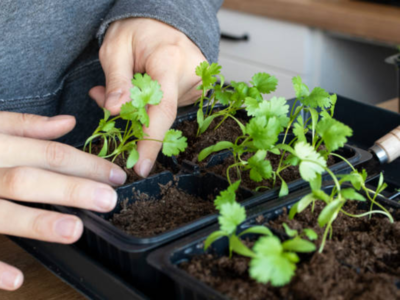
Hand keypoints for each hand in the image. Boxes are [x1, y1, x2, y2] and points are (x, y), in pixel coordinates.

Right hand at [0, 111, 125, 290]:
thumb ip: (24, 125)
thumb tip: (67, 123)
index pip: (47, 153)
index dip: (85, 164)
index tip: (115, 176)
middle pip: (28, 179)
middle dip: (71, 189)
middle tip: (108, 200)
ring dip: (35, 222)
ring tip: (73, 230)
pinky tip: (15, 280)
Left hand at [89, 18, 204, 177]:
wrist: (166, 19)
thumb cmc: (139, 29)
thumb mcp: (116, 47)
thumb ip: (116, 80)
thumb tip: (115, 111)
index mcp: (169, 60)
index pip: (162, 108)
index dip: (151, 140)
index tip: (141, 166)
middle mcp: (189, 75)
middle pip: (160, 114)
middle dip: (133, 116)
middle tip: (108, 96)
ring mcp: (196, 85)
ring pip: (163, 113)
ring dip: (140, 109)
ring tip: (128, 84)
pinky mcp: (195, 91)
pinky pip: (169, 108)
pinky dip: (151, 105)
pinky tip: (143, 87)